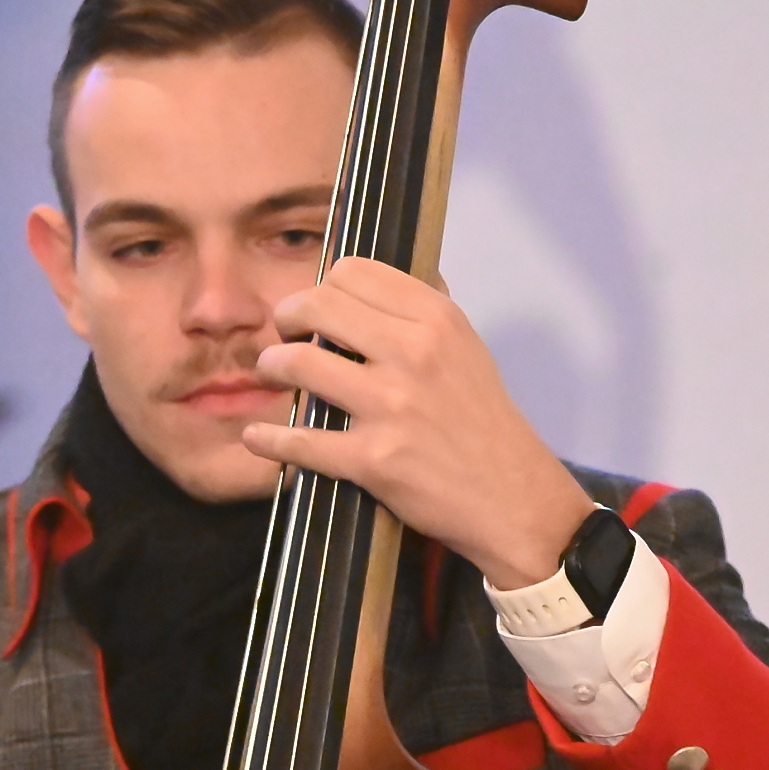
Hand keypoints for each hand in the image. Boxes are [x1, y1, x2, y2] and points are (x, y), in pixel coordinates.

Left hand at [243, 257, 593, 588]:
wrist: (511, 497)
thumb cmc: (482, 421)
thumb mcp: (466, 348)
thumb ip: (421, 313)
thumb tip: (372, 283)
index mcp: (437, 319)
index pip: (354, 272)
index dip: (323, 286)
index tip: (317, 309)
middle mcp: (413, 353)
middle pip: (318, 305)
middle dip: (287, 317)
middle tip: (284, 335)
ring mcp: (391, 406)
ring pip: (299, 363)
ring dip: (272, 367)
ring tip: (272, 374)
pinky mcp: (373, 459)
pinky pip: (300, 441)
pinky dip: (268, 438)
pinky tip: (256, 435)